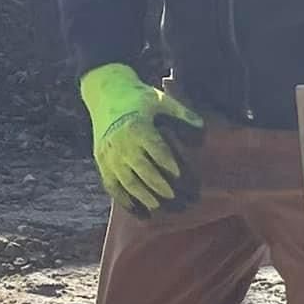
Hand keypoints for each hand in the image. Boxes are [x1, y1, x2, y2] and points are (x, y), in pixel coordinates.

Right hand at [80, 63, 204, 214]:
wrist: (105, 93)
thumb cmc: (138, 97)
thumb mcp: (160, 100)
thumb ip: (181, 112)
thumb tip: (202, 127)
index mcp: (137, 126)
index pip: (154, 148)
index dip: (167, 161)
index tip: (179, 174)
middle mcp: (121, 142)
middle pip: (140, 167)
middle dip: (156, 184)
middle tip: (172, 196)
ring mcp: (109, 153)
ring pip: (125, 179)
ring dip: (140, 195)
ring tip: (156, 206)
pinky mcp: (101, 160)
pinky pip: (111, 184)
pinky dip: (123, 199)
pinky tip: (136, 210)